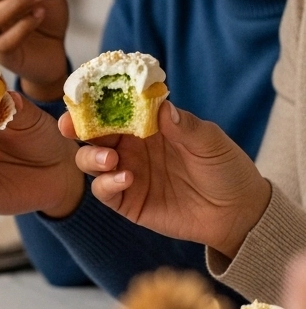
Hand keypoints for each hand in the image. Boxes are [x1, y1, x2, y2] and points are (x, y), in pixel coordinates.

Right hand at [65, 102, 271, 258]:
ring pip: (90, 161)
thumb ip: (185, 126)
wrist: (237, 213)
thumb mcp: (211, 142)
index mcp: (148, 124)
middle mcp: (132, 146)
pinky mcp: (128, 201)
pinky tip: (125, 179)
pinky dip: (106, 184)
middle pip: (94, 133)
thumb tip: (161, 108)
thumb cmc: (226, 169)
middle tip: (72, 127)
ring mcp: (127, 173)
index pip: (116, 107)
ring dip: (91, 157)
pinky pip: (104, 191)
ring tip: (110, 160)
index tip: (82, 95)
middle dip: (78, 127)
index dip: (96, 100)